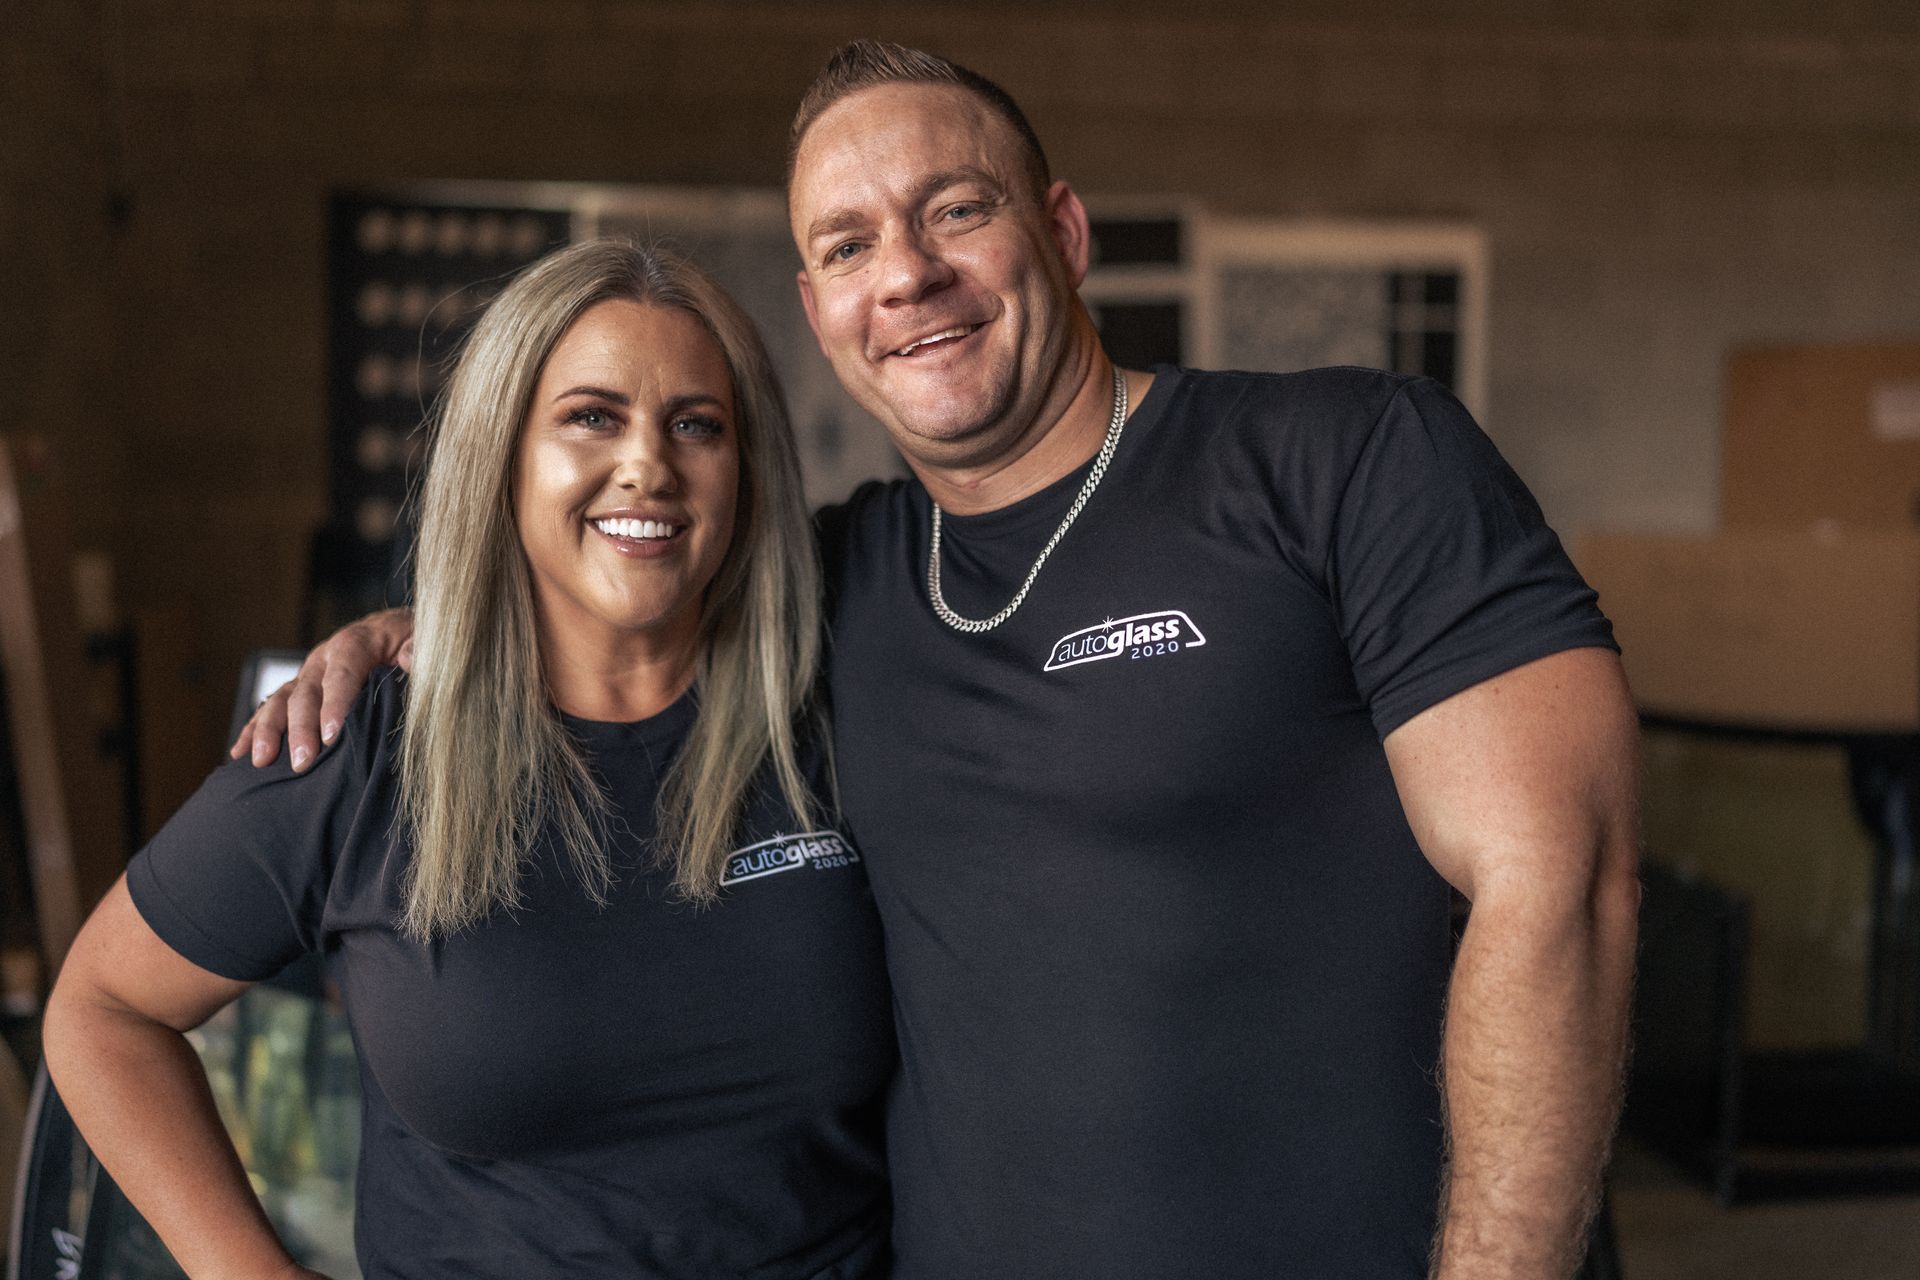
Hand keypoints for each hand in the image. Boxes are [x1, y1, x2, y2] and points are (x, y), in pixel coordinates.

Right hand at [229, 608, 415, 770]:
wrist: (400, 630)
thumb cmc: (414, 641)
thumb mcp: (424, 639)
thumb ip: (419, 651)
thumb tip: (410, 661)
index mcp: (355, 643)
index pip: (342, 674)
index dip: (335, 705)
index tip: (331, 736)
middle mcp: (324, 657)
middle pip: (306, 692)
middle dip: (301, 728)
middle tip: (303, 762)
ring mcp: (309, 673)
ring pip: (281, 700)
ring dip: (269, 731)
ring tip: (262, 761)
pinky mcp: (301, 688)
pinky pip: (271, 707)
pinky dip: (254, 729)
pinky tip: (241, 753)